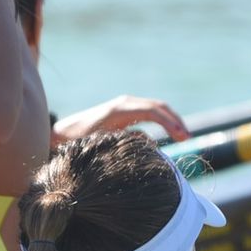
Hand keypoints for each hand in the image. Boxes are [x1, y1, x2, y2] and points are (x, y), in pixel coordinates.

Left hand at [52, 94, 189, 144]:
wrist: (61, 134)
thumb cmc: (79, 141)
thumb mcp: (103, 144)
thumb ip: (126, 143)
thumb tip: (151, 146)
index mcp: (121, 109)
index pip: (154, 111)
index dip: (171, 123)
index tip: (183, 136)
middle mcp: (125, 103)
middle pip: (159, 107)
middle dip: (176, 121)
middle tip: (188, 137)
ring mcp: (126, 105)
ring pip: (156, 109)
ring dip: (171, 121)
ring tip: (183, 137)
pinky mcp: (125, 112)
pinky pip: (148, 115)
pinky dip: (161, 123)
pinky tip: (169, 136)